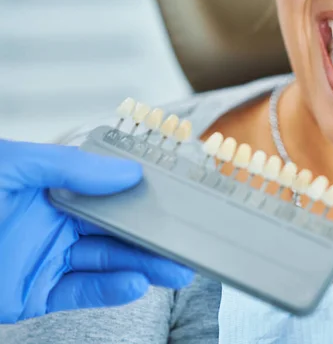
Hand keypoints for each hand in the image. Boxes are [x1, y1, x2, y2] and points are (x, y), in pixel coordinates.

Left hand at [0, 139, 193, 323]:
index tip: (173, 199)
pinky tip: (136, 282)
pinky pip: (81, 292)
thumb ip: (70, 168)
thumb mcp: (12, 166)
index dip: (140, 195)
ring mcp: (44, 260)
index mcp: (49, 188)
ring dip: (143, 264)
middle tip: (187, 240)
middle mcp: (52, 223)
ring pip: (106, 262)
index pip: (107, 191)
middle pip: (113, 230)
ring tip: (176, 267)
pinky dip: (111, 289)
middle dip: (152, 236)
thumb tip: (126, 171)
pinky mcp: (33, 295)